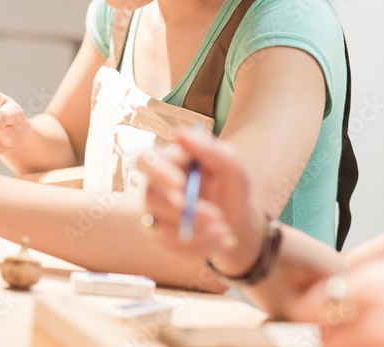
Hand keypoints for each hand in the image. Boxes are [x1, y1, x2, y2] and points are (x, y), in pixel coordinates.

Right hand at [141, 129, 265, 275]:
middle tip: (216, 215)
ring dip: (199, 231)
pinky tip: (223, 239)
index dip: (158, 172)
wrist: (236, 218)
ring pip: (162, 228)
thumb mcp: (229, 163)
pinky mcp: (162, 239)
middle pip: (151, 198)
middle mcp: (154, 187)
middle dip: (185, 210)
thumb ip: (207, 148)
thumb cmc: (229, 183)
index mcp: (167, 162)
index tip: (180, 184)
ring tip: (226, 229)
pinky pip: (173, 248)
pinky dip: (202, 246)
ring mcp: (155, 214)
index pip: (147, 161)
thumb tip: (180, 134)